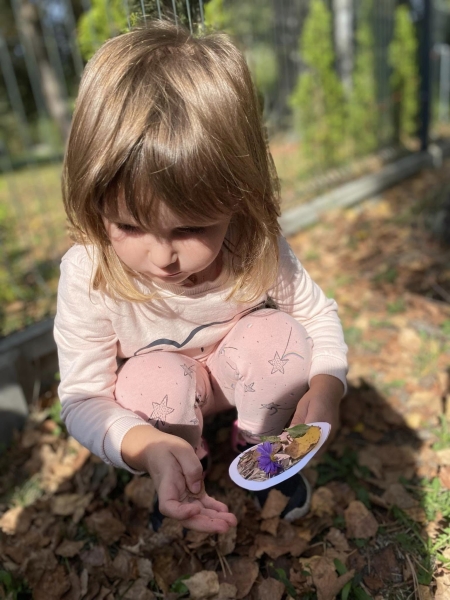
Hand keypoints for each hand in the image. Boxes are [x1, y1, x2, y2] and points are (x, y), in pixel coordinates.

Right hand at [122, 426, 236, 533]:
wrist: (159, 450)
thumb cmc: (167, 449)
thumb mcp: (180, 449)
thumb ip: (191, 466)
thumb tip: (197, 488)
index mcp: (166, 487)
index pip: (169, 508)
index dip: (181, 513)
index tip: (195, 509)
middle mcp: (175, 497)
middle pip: (188, 518)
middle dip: (206, 524)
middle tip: (225, 527)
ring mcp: (184, 497)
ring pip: (199, 515)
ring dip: (215, 520)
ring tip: (232, 522)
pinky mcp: (193, 493)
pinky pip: (204, 505)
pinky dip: (215, 509)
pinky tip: (226, 511)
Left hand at [290, 374, 343, 449]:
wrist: (329, 391)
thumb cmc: (313, 397)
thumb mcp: (302, 406)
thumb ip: (297, 421)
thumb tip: (289, 435)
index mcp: (318, 419)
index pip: (306, 438)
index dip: (297, 446)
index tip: (287, 450)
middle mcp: (327, 429)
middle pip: (314, 447)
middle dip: (302, 453)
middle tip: (290, 455)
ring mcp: (331, 433)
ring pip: (319, 450)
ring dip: (307, 453)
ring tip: (295, 453)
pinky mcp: (332, 435)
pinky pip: (322, 446)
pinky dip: (313, 450)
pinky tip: (304, 448)